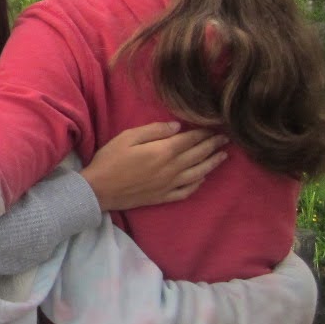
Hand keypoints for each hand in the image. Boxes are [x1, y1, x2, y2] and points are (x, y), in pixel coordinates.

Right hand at [83, 121, 226, 211]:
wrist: (99, 190)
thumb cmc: (110, 159)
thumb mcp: (127, 137)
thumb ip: (154, 131)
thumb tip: (177, 126)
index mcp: (163, 151)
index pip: (190, 139)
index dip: (203, 132)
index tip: (214, 127)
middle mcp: (172, 169)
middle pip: (198, 155)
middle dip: (213, 145)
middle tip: (225, 139)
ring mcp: (170, 185)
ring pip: (198, 173)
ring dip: (212, 164)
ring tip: (223, 157)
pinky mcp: (164, 197)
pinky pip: (187, 191)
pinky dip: (198, 183)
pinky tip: (203, 178)